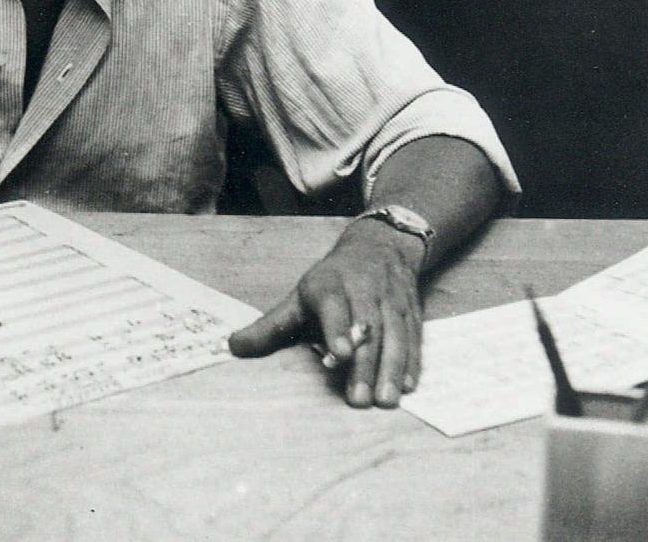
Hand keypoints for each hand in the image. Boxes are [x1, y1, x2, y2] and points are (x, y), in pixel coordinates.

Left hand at [227, 219, 424, 406]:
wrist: (379, 246)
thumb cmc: (331, 281)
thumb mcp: (298, 298)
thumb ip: (270, 327)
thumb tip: (232, 348)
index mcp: (330, 285)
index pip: (334, 306)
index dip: (337, 330)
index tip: (339, 356)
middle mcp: (364, 289)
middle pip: (367, 328)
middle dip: (365, 364)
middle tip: (360, 400)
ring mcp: (391, 300)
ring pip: (395, 333)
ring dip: (393, 368)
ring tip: (386, 400)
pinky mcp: (411, 311)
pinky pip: (415, 336)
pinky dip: (413, 362)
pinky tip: (409, 386)